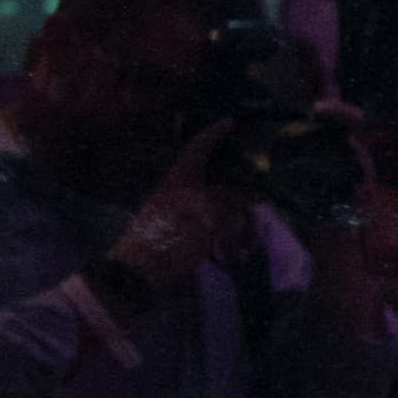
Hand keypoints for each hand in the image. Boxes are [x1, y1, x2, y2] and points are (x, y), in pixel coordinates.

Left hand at [98, 124, 240, 294]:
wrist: (140, 276)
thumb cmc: (170, 237)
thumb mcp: (205, 213)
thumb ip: (229, 200)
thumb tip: (249, 196)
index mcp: (178, 180)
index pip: (197, 148)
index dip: (214, 133)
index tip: (231, 121)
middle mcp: (177, 194)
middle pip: (212, 181)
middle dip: (236, 187)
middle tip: (258, 191)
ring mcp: (178, 217)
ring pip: (215, 209)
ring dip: (234, 220)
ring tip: (249, 234)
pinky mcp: (180, 239)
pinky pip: (210, 232)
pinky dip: (225, 239)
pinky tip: (234, 253)